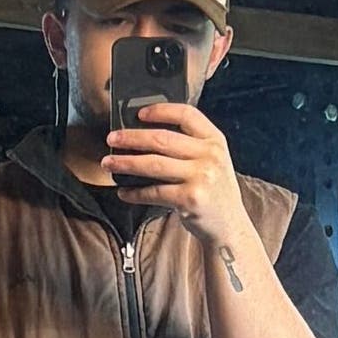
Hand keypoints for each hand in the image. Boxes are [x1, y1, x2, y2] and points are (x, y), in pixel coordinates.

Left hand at [102, 102, 255, 257]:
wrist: (229, 226)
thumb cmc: (213, 190)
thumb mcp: (212, 160)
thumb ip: (190, 145)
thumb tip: (145, 132)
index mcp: (215, 140)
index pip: (186, 114)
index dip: (160, 111)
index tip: (139, 113)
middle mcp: (210, 156)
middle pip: (162, 138)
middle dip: (131, 137)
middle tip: (111, 138)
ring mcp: (201, 177)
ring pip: (153, 164)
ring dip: (125, 162)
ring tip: (108, 163)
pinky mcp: (190, 199)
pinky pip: (153, 192)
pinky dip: (134, 192)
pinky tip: (123, 192)